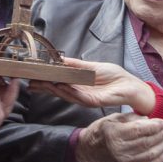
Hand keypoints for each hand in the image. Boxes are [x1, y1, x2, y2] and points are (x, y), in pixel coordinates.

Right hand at [30, 58, 155, 113]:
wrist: (131, 86)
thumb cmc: (115, 76)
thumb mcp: (92, 66)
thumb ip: (76, 65)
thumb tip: (60, 60)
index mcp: (78, 85)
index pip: (58, 84)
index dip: (46, 82)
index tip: (33, 78)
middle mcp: (79, 93)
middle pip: (58, 91)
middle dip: (44, 87)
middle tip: (31, 83)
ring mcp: (85, 98)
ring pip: (65, 94)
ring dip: (53, 89)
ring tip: (42, 83)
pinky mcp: (93, 101)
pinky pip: (78, 96)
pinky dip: (69, 91)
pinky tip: (60, 87)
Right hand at [76, 112, 162, 161]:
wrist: (88, 151)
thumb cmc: (101, 131)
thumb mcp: (112, 118)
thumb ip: (132, 118)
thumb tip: (150, 120)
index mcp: (114, 134)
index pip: (140, 130)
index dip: (156, 126)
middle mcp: (118, 150)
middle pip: (147, 143)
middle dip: (162, 134)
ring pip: (150, 155)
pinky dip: (159, 159)